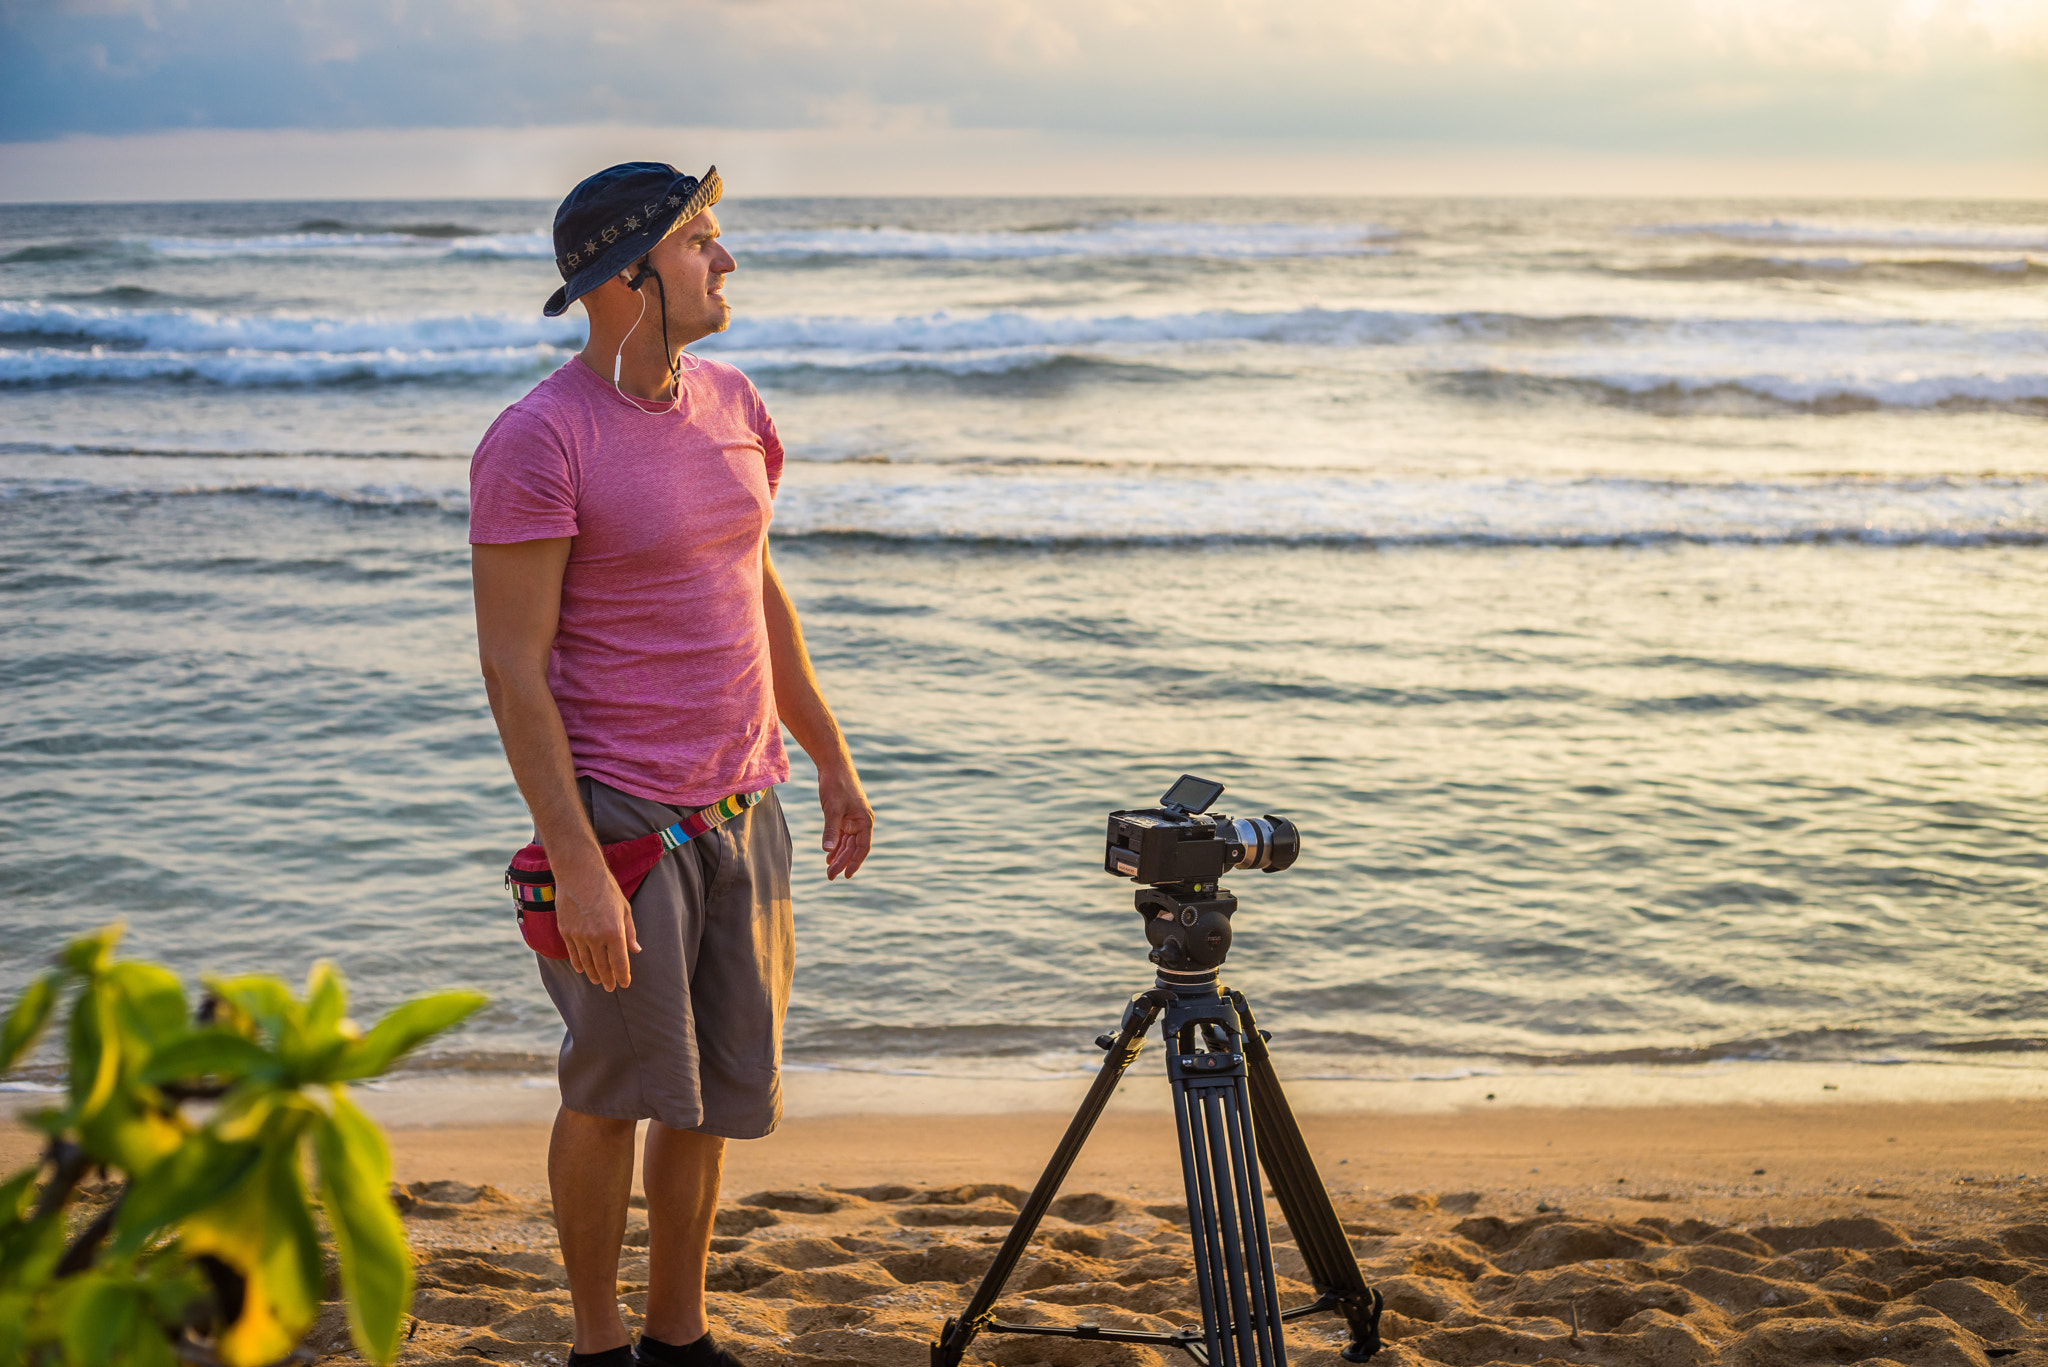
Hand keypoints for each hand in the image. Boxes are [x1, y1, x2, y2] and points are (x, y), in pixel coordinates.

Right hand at [554, 860, 640, 990]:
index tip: (625, 984)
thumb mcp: (624, 909)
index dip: (623, 976)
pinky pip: (573, 954)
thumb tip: (636, 950)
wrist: (579, 873)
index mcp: (614, 931)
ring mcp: (578, 935)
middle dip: (608, 979)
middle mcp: (596, 937)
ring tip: (597, 981)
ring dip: (593, 974)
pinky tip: (583, 969)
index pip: (620, 963)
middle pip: (603, 966)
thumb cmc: (606, 888)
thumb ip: (629, 932)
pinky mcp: (565, 931)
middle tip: (610, 987)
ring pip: (587, 963)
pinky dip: (579, 963)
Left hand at [817, 763, 873, 880]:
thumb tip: (828, 850)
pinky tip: (828, 856)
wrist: (833, 765)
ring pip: (847, 843)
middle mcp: (861, 822)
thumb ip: (831, 830)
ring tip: (829, 870)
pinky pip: (841, 836)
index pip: (862, 847)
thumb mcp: (832, 808)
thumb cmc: (836, 784)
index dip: (855, 862)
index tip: (846, 875)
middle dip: (842, 862)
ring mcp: (852, 819)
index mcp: (865, 821)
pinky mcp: (843, 816)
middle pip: (853, 848)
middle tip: (830, 876)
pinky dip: (835, 846)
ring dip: (838, 856)